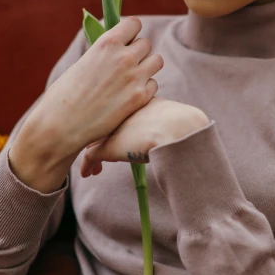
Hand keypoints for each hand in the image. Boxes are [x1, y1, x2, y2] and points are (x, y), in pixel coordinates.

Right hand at [28, 17, 163, 159]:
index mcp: (106, 44)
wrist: (61, 126)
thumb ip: (103, 54)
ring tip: (132, 78)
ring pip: (157, 61)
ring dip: (147, 67)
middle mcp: (124, 57)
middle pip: (146, 43)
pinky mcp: (140, 98)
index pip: (134, 24)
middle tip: (126, 66)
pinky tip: (131, 96)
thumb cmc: (64, 96)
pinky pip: (154, 84)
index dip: (131, 32)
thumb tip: (117, 48)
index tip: (126, 40)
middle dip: (138, 52)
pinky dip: (145, 89)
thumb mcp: (82, 63)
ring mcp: (134, 78)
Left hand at [79, 96, 209, 176]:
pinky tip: (88, 174)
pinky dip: (88, 165)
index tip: (112, 132)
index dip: (112, 123)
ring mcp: (112, 128)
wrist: (179, 131)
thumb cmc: (185, 126)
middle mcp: (120, 111)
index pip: (117, 110)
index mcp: (135, 100)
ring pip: (92, 138)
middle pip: (100, 122)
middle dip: (95, 136)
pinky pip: (91, 155)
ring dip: (91, 151)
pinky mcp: (109, 145)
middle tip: (94, 146)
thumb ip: (170, 121)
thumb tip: (179, 132)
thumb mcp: (176, 117)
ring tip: (93, 167)